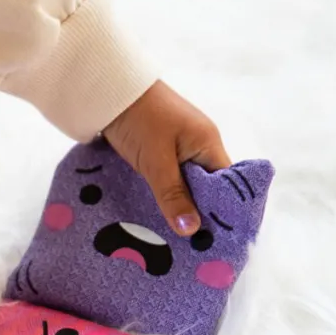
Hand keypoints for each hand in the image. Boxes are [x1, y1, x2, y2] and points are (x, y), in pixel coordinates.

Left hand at [103, 80, 230, 236]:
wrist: (108, 89)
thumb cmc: (138, 119)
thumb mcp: (155, 162)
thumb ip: (173, 196)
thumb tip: (192, 230)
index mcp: (208, 143)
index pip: (226, 185)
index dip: (222, 210)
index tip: (214, 238)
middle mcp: (200, 144)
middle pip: (209, 187)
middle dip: (200, 212)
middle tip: (193, 246)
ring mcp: (181, 145)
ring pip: (189, 184)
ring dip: (182, 204)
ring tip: (176, 237)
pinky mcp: (162, 148)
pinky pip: (173, 177)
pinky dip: (168, 193)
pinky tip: (160, 213)